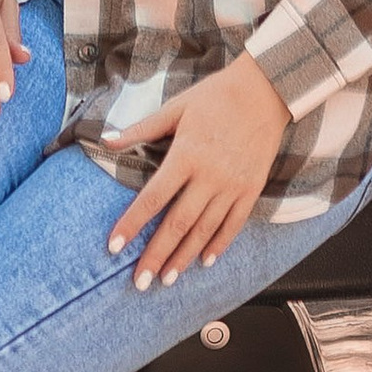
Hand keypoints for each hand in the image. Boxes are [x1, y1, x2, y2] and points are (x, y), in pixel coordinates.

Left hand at [107, 54, 290, 288]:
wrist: (266, 90)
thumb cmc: (216, 96)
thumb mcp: (176, 108)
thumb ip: (141, 129)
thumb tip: (106, 140)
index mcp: (186, 155)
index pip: (153, 197)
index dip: (132, 224)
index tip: (114, 246)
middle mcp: (210, 176)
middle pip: (177, 224)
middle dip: (156, 255)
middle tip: (139, 282)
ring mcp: (233, 185)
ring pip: (205, 230)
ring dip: (184, 257)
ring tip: (167, 279)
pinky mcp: (251, 189)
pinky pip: (234, 223)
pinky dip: (220, 244)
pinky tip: (206, 261)